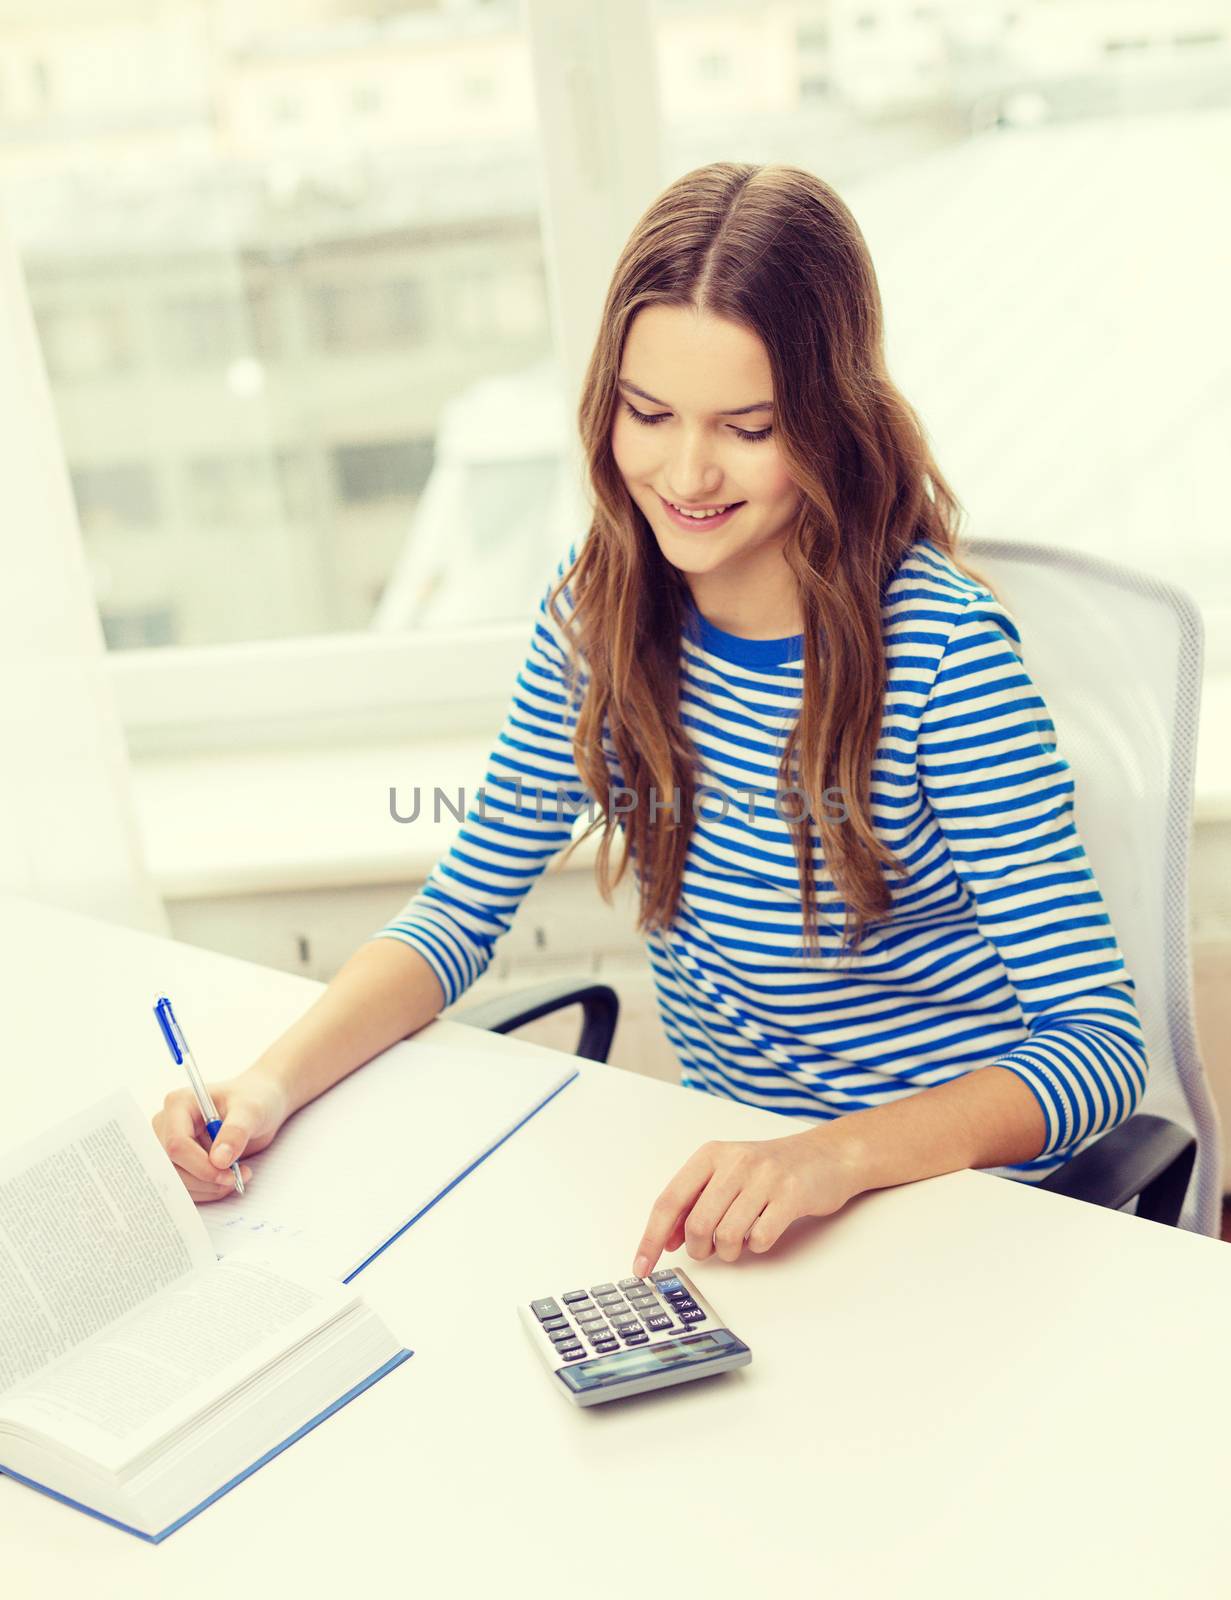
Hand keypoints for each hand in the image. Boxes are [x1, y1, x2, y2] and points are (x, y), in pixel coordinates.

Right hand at [152, 1066, 290, 1203]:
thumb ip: (236, 1132)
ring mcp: (170, 1143)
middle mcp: (168, 1124)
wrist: (259, 1105)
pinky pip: (184, 1185)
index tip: (228, 1175)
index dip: (200, 1166)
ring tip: (235, 1177)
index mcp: (179, 1104)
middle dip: (205, 1179)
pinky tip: (226, 1180)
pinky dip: (206, 1190)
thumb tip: (218, 1160)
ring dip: (207, 1188)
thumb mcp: (252, 1111)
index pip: (177, 1144)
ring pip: (176, 1181)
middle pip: (172, 1166)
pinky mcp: (179, 1160)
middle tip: (234, 1179)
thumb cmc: (254, 1098)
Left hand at [632, 1127, 861, 1274]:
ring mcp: (764, 1177)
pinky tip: (763, 1232)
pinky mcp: (791, 1195)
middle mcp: (735, 1162)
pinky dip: (757, 1247)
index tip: (642, 1267)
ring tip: (739, 1240)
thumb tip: (666, 1240)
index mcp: (710, 1155)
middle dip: (699, 1249)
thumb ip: (695, 1201)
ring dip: (729, 1251)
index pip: (669, 1201)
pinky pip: (760, 1239)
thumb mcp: (727, 1174)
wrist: (826, 1155)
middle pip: (696, 1225)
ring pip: (726, 1236)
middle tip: (711, 1248)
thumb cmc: (771, 1169)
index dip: (651, 1238)